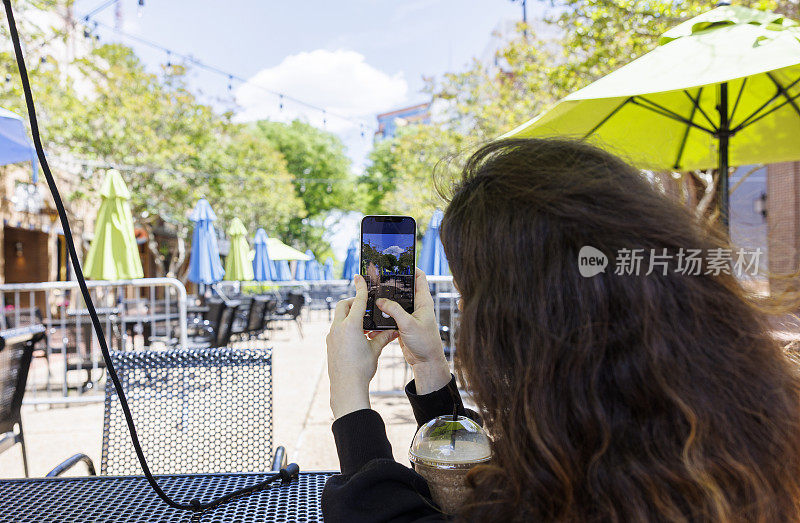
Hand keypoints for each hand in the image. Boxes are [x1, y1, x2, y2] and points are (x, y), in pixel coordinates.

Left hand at [326, 274, 397, 418]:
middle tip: (364, 306)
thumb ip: (383, 337)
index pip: (357, 301)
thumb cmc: (362, 368)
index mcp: (351, 326)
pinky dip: (345, 327)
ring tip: (364, 324)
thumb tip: (395, 331)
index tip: (360, 277)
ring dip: (349, 316)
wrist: (346, 387)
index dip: (361, 288)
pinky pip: (337, 329)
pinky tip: (356, 337)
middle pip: (343, 306)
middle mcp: (338, 328)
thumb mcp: (375, 350)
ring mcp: (331, 336)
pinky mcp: (329, 344)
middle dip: (352, 302)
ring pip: (339, 318)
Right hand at [376, 268, 450, 393]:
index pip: (419, 278)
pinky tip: (372, 318)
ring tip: (372, 295)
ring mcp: (409, 315)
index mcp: (423, 301)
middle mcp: (417, 306)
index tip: (397, 263)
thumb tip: (380, 300)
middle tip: (378, 278)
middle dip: (392, 284)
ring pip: (395, 303)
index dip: (411, 268)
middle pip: (404, 289)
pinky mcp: (402, 325)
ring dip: (384, 301)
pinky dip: (382, 317)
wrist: (425, 362)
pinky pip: (390, 316)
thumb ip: (394, 311)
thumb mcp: (408, 324)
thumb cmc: (424, 342)